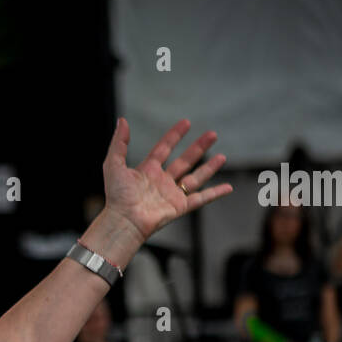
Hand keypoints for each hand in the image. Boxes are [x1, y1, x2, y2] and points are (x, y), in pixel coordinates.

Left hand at [102, 118, 232, 240]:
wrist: (124, 220)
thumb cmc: (116, 196)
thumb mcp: (113, 164)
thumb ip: (119, 143)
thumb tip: (122, 121)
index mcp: (147, 171)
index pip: (164, 149)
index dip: (174, 135)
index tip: (186, 123)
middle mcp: (161, 181)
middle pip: (185, 161)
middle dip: (199, 147)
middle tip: (212, 134)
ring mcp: (172, 195)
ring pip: (195, 178)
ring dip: (210, 168)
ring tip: (223, 156)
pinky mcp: (179, 207)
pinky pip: (201, 199)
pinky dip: (215, 194)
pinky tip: (228, 188)